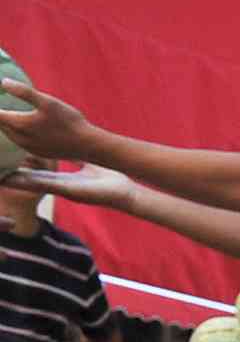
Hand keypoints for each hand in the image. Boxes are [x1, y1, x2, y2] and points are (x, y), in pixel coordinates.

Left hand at [0, 81, 98, 163]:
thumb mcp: (47, 101)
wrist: (87, 145)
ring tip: (7, 116)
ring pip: (9, 134)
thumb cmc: (69, 121)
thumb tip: (4, 82)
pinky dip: (16, 133)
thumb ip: (23, 91)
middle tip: (2, 108)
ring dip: (6, 125)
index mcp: (19, 124)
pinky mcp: (38, 153)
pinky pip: (20, 142)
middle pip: (0, 125)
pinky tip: (22, 127)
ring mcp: (29, 148)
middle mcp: (20, 138)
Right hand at [6, 163, 133, 210]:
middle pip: (26, 179)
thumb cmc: (109, 181)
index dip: (18, 168)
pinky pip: (42, 185)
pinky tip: (10, 180)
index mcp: (60, 180)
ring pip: (29, 184)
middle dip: (9, 176)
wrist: (126, 193)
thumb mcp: (87, 165)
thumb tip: (70, 148)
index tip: (3, 163)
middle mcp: (56, 186)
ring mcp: (60, 189)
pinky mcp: (66, 191)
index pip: (34, 173)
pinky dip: (26, 183)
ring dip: (11, 181)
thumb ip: (76, 158)